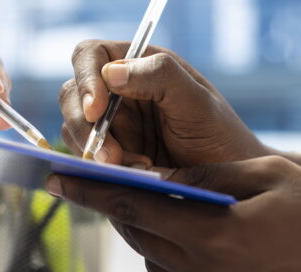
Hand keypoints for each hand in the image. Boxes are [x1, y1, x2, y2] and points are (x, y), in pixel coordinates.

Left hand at [45, 156, 300, 270]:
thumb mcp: (266, 176)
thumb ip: (206, 177)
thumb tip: (160, 173)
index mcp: (210, 234)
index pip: (130, 207)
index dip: (88, 191)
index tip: (56, 178)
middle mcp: (201, 265)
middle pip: (132, 231)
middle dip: (106, 204)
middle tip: (84, 180)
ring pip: (146, 250)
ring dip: (131, 223)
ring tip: (123, 196)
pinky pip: (167, 267)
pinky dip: (156, 244)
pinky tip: (165, 224)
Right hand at [59, 40, 300, 168]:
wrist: (228, 186)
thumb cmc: (219, 136)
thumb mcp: (196, 102)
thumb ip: (159, 76)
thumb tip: (112, 73)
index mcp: (138, 65)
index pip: (90, 56)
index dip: (85, 79)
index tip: (96, 110)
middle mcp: (117, 92)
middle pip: (71, 94)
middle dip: (83, 125)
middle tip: (109, 155)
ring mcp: (109, 124)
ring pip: (73, 128)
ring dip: (92, 149)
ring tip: (131, 168)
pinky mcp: (106, 154)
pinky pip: (84, 157)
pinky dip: (98, 168)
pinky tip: (131, 174)